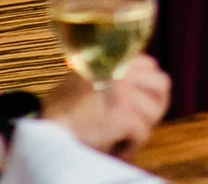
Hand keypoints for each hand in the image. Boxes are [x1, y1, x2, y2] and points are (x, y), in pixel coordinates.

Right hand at [40, 59, 170, 156]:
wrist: (45, 129)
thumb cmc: (63, 111)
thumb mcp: (87, 80)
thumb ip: (111, 76)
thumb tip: (138, 89)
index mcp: (113, 60)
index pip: (151, 66)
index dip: (149, 89)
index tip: (140, 104)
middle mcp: (121, 71)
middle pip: (162, 84)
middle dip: (154, 106)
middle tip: (138, 122)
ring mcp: (124, 91)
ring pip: (153, 112)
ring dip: (140, 129)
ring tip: (120, 137)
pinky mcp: (123, 114)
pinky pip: (142, 132)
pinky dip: (129, 146)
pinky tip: (113, 147)